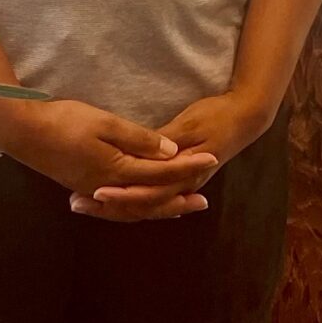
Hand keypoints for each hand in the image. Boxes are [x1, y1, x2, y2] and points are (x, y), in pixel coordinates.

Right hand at [0, 95, 217, 220]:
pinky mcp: (84, 186)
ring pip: (134, 207)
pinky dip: (135, 207)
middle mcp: (108, 188)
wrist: (24, 132)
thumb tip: (170, 153)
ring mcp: (95, 190)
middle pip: (151, 199)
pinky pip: (119, 205)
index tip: (213, 158)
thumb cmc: (65, 121)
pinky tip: (140, 201)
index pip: (161, 173)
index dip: (188, 166)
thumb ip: (139, 139)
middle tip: (203, 202)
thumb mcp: (105, 123)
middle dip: (178, 199)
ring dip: (158, 208)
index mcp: (117, 171)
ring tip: (179, 208)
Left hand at [72, 91, 274, 221]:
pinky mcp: (177, 178)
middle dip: (108, 206)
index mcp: (184, 175)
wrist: (245, 117)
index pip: (148, 193)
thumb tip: (144, 155)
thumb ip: (167, 140)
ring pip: (142, 204)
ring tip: (83, 201)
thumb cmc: (218, 116)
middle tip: (76, 203)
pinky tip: (108, 198)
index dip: (121, 194)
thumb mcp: (190, 124)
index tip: (95, 191)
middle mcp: (180, 186)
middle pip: (140, 205)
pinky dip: (127, 199)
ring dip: (113, 205)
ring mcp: (179, 184)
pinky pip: (148, 195)